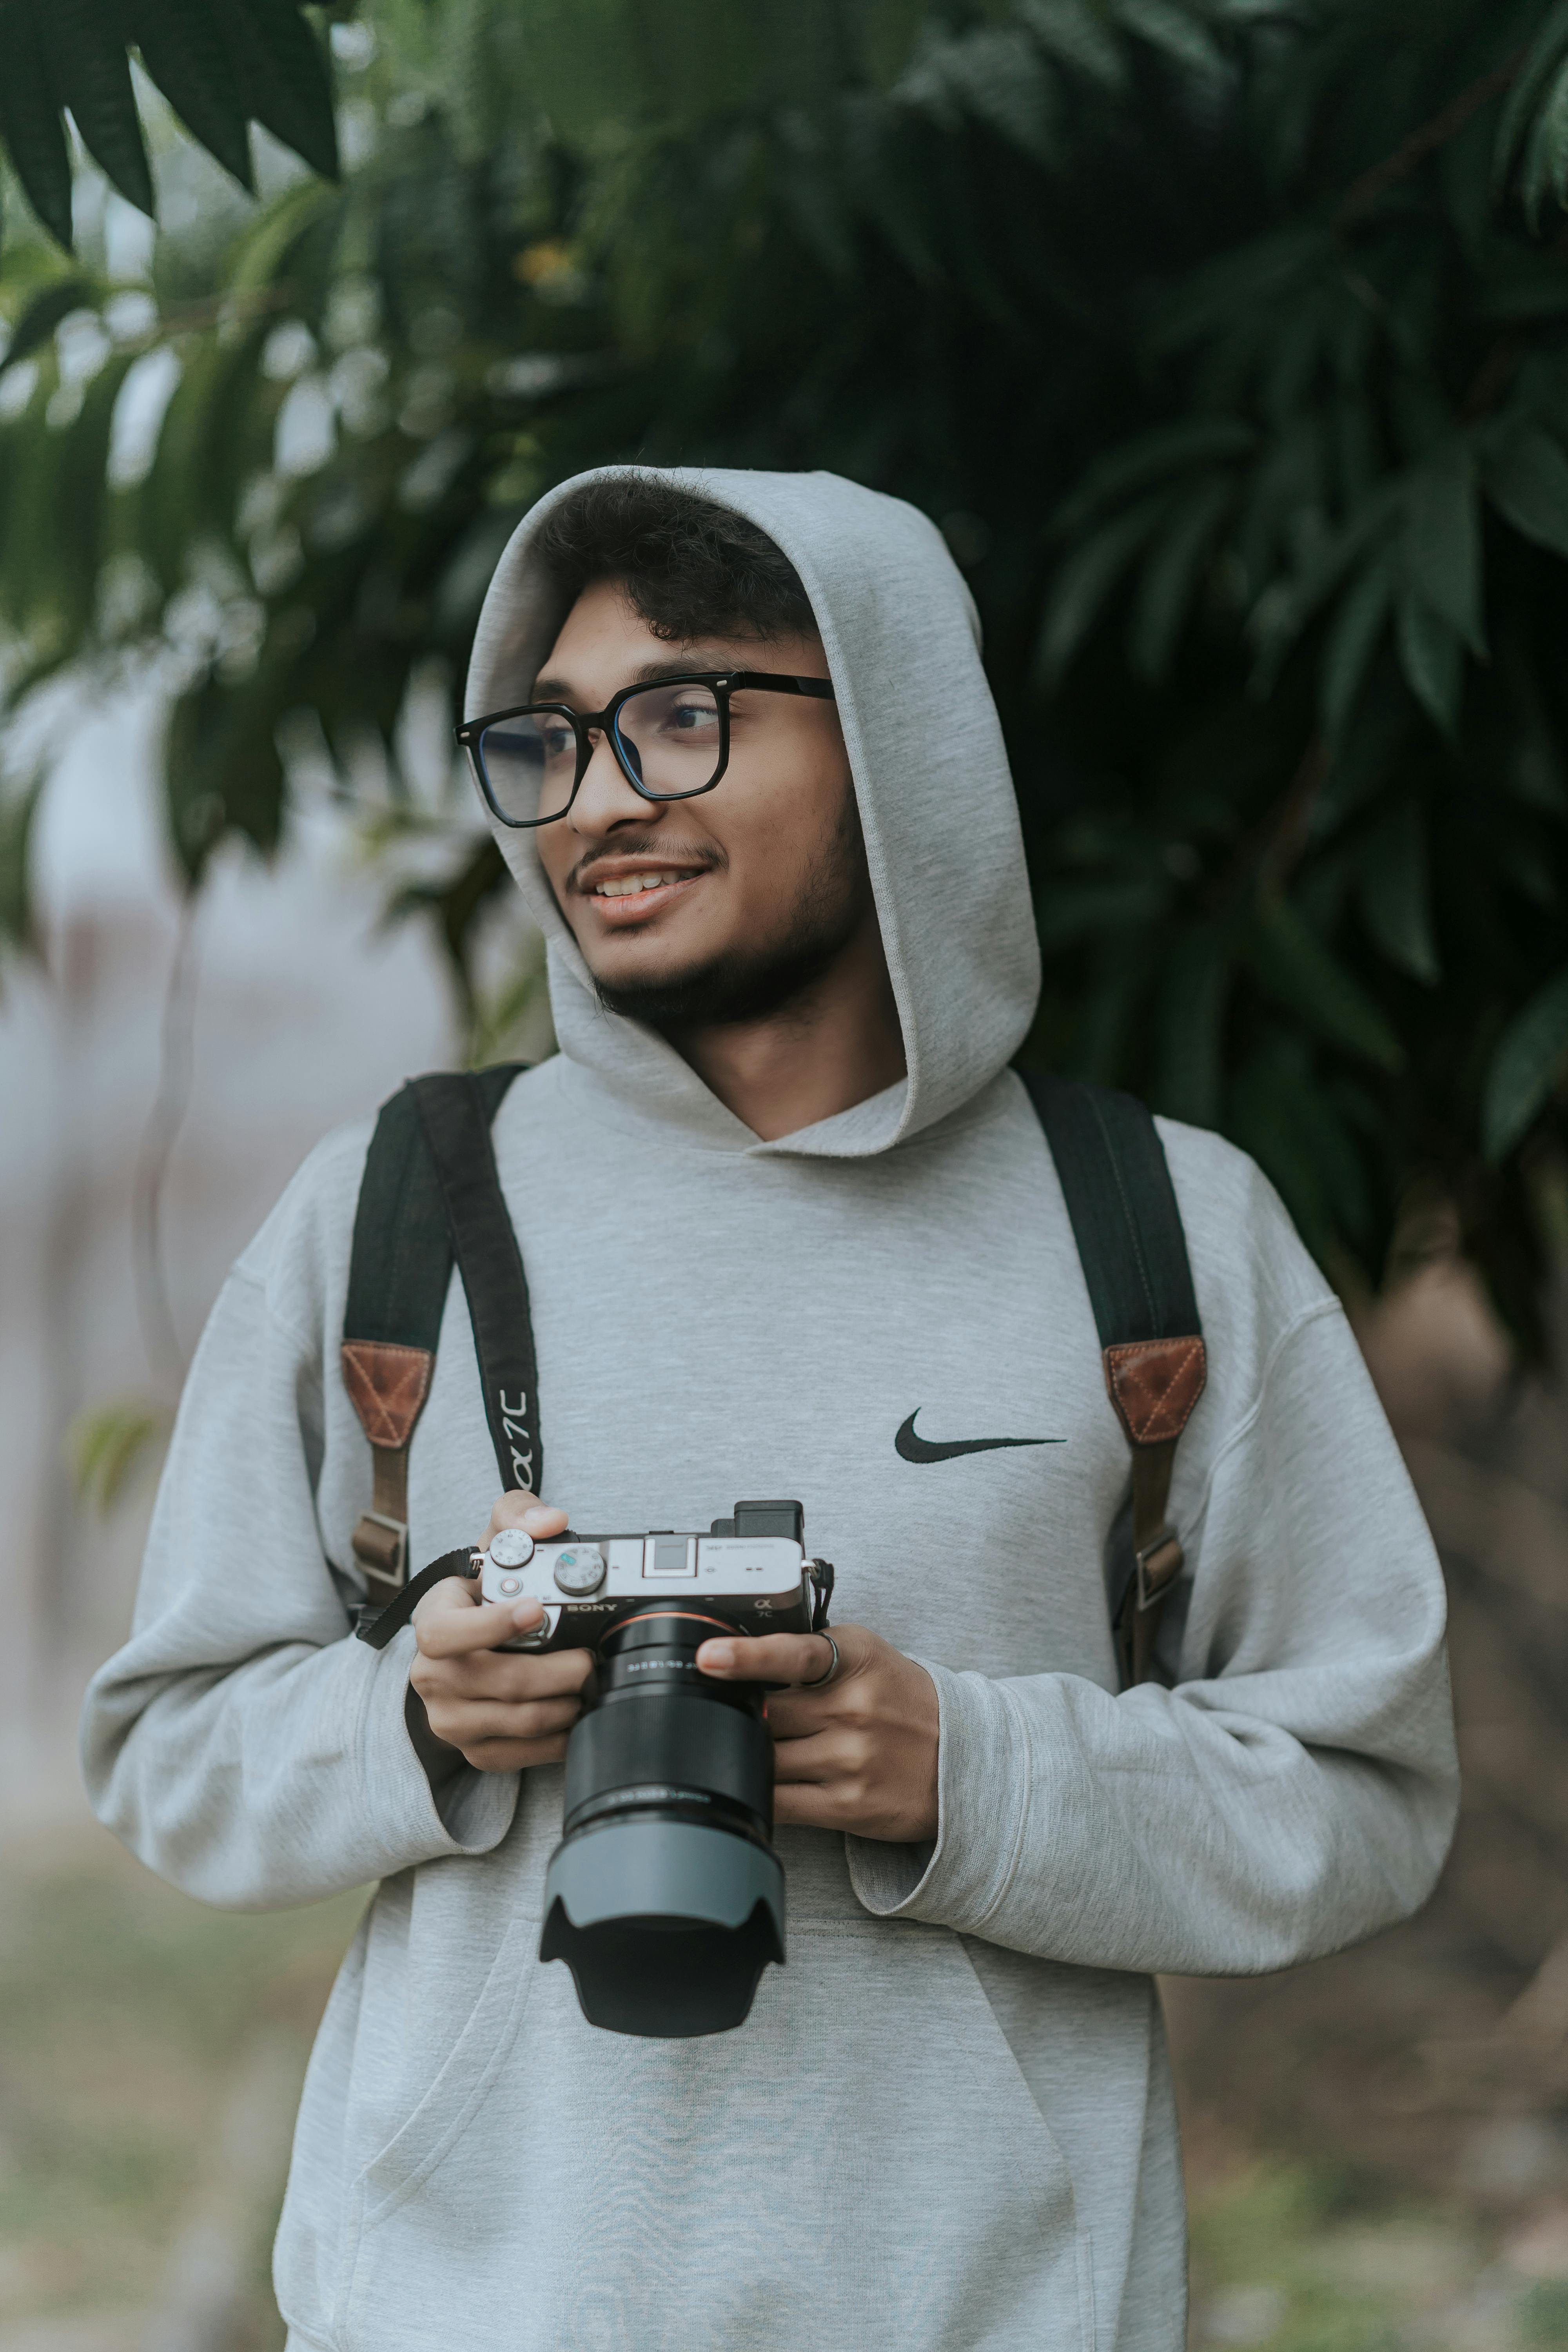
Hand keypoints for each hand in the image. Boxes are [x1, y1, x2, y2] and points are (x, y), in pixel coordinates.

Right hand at [408, 1491, 592, 1772]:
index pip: (444, 1633)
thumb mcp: (492, 1544)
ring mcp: (449, 1717)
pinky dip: (556, 1740)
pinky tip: (574, 1715)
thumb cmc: (482, 1595)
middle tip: (590, 1659)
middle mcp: (432, 1674)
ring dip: (563, 1705)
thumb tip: (551, 1522)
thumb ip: (516, 1516)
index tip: (535, 1610)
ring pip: (515, 1721)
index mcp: (433, 1621)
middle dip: (556, 1672)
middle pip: (497, 1682)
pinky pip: (519, 1755)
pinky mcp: (472, 1749)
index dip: (490, 1626)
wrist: (463, 1650)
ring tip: (587, 1684)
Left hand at [696, 1624, 938, 1842]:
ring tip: (760, 1748)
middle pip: (765, 1714)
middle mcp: (854, 1708)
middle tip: (733, 1714)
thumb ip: (810, 1655)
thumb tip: (739, 1665)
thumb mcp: (866, 1657)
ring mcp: (852, 1760)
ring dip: (751, 1755)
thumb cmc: (901, 1701)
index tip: (709, 1656)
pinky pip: (780, 1803)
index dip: (747, 1655)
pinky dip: (760, 1793)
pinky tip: (758, 1784)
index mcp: (856, 1660)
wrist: (964, 1757)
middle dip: (744, 1716)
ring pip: (767, 1759)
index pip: (795, 1655)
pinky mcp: (848, 1804)